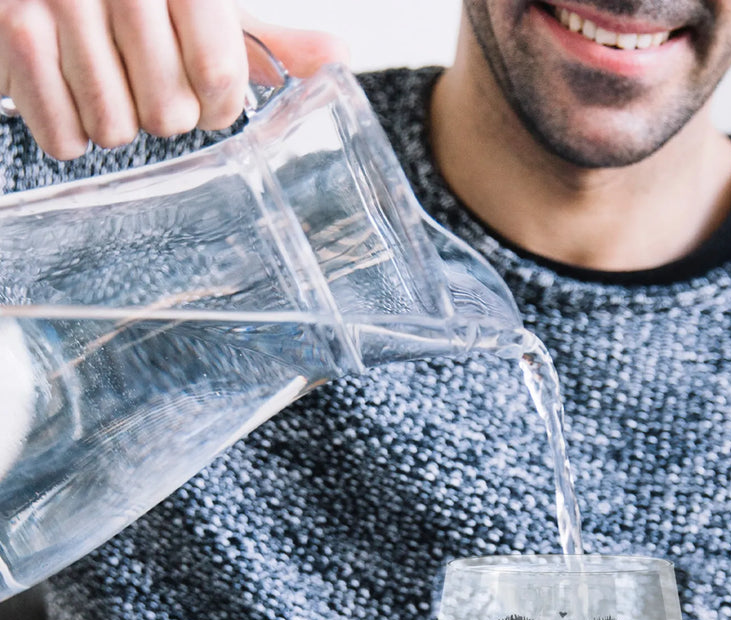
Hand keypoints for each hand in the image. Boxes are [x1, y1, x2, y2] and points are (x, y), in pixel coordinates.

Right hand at [0, 1, 348, 159]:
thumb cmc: (123, 1)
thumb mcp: (199, 8)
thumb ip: (264, 40)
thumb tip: (337, 61)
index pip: (220, 77)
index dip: (216, 105)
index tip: (206, 97)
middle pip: (169, 113)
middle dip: (162, 114)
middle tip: (142, 82)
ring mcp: (57, 1)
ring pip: (115, 128)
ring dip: (113, 122)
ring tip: (102, 81)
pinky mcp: (9, 30)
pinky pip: (62, 135)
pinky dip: (67, 131)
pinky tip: (67, 92)